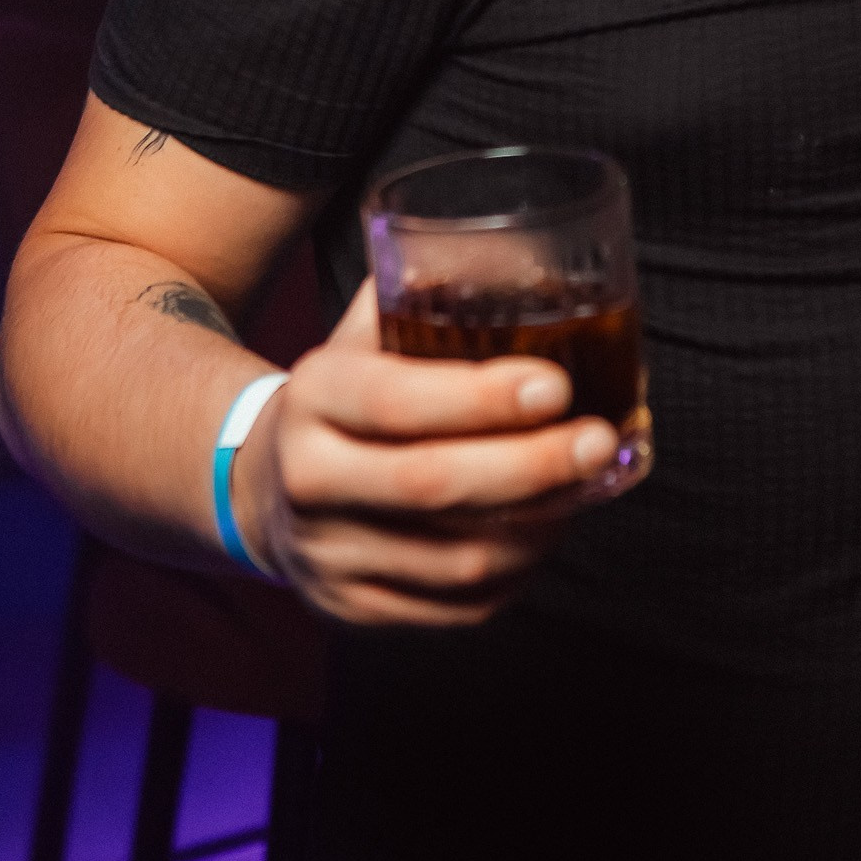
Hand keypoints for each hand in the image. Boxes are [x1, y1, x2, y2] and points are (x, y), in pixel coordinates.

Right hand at [231, 279, 619, 624]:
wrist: (261, 484)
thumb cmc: (347, 395)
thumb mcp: (364, 331)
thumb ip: (427, 289)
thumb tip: (526, 250)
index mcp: (312, 396)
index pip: (396, 401)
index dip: (483, 398)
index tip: (556, 386)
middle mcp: (307, 480)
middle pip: (431, 486)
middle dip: (532, 466)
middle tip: (598, 440)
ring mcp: (327, 555)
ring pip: (453, 560)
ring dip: (538, 525)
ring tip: (586, 484)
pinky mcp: (352, 609)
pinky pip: (454, 608)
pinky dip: (517, 573)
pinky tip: (546, 530)